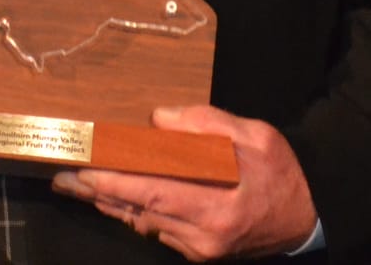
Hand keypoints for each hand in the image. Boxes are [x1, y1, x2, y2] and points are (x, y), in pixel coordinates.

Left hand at [51, 104, 316, 259]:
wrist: (307, 220)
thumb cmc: (282, 174)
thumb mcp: (256, 136)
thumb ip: (207, 123)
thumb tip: (158, 119)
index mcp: (217, 206)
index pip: (152, 192)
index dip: (113, 183)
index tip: (83, 170)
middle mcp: (203, 235)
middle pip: (138, 211)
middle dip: (98, 194)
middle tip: (64, 178)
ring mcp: (199, 248)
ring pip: (143, 223)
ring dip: (110, 204)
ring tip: (77, 185)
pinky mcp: (198, 252)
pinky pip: (157, 230)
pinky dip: (132, 213)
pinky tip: (112, 199)